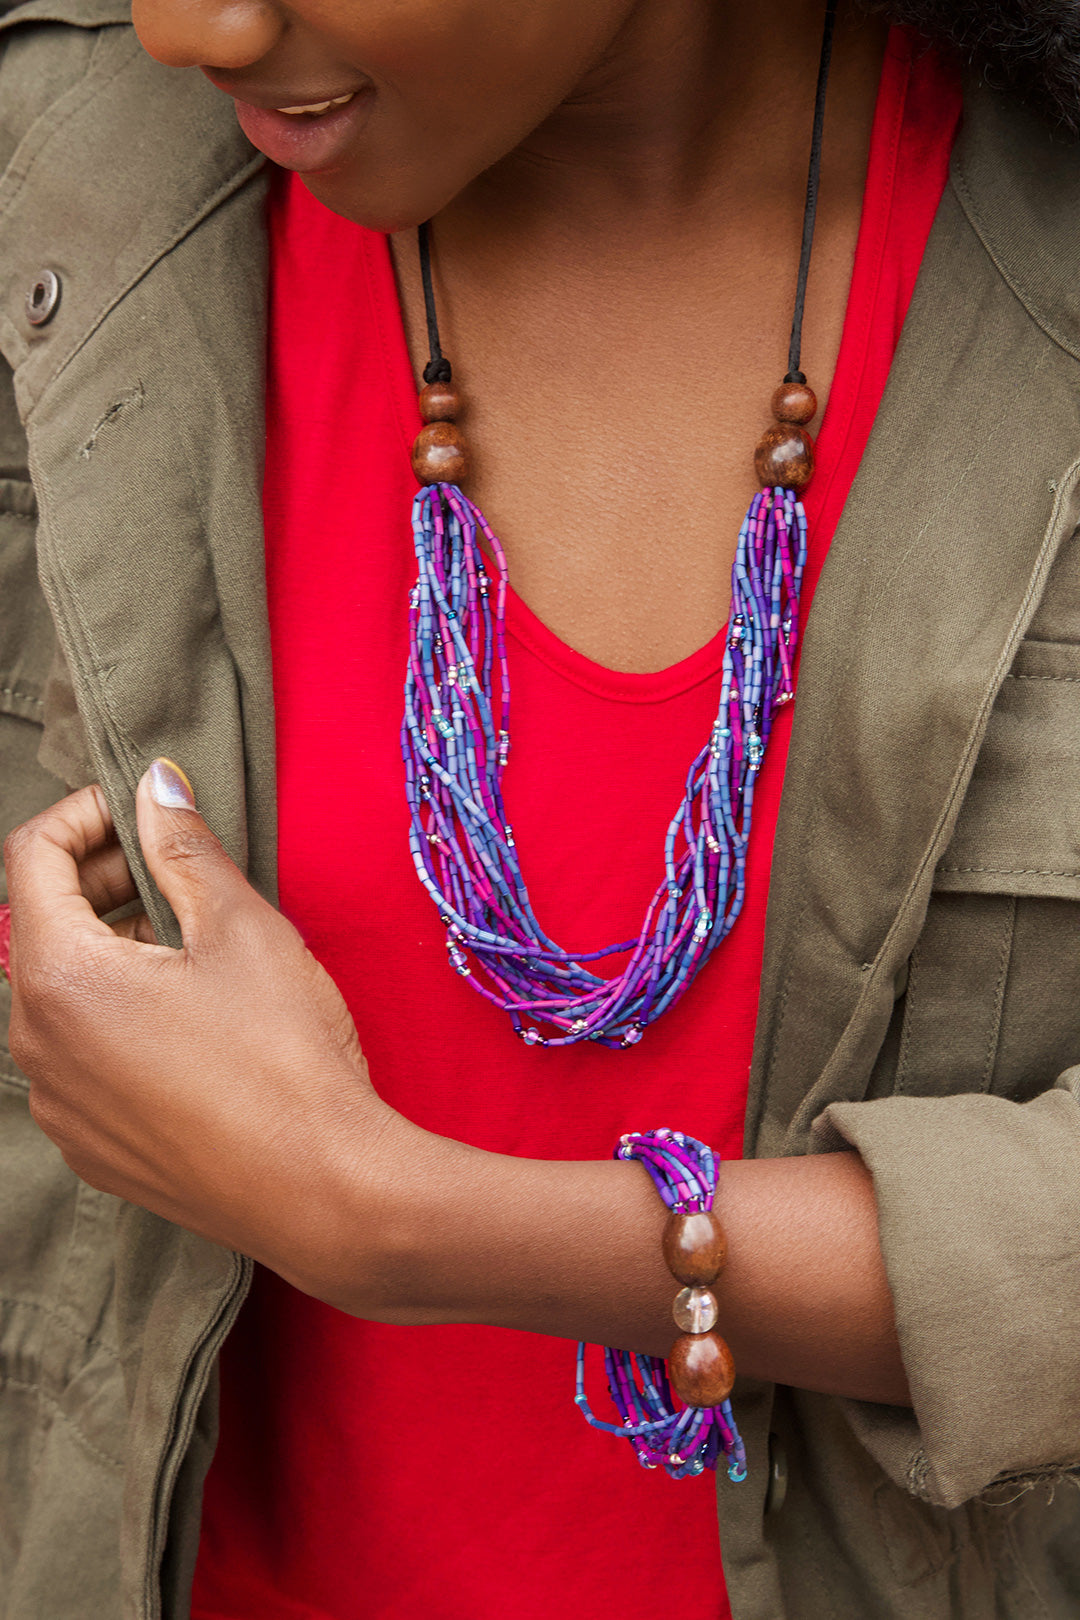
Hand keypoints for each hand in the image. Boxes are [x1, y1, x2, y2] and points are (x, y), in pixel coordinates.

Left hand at [4, 761, 395, 1295]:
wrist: (322, 1192)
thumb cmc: (285, 1058)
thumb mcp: (242, 928)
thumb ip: (184, 849)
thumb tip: (155, 787)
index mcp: (60, 977)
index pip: (31, 857)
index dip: (87, 814)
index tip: (144, 810)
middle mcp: (35, 1044)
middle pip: (40, 926)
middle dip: (101, 879)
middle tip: (179, 872)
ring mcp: (58, 1105)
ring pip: (59, 995)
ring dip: (110, 951)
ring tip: (193, 951)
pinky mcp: (90, 1147)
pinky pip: (79, 1058)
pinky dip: (116, 1019)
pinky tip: (191, 1025)